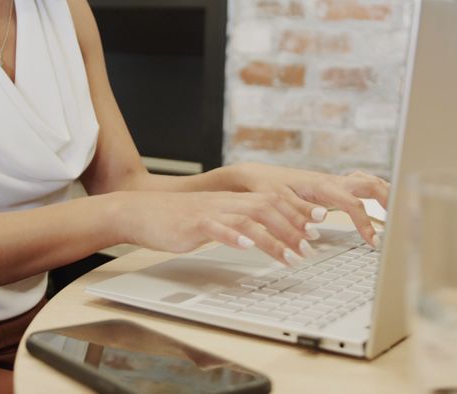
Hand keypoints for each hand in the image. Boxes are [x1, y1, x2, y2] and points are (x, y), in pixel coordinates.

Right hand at [110, 191, 320, 265]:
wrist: (140, 212)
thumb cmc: (176, 219)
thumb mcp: (212, 218)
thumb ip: (236, 222)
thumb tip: (260, 235)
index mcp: (232, 199)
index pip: (272, 200)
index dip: (296, 212)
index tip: (316, 227)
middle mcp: (225, 201)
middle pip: (268, 207)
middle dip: (293, 228)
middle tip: (310, 248)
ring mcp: (210, 211)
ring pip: (249, 218)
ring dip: (273, 239)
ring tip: (290, 257)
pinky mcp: (193, 223)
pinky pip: (217, 227)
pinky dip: (234, 236)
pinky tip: (247, 246)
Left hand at [229, 163, 389, 246]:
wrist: (257, 176)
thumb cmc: (266, 186)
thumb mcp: (278, 200)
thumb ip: (299, 211)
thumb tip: (321, 220)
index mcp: (321, 185)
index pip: (352, 202)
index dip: (366, 222)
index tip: (375, 241)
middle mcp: (332, 181)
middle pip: (370, 184)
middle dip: (389, 200)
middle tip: (401, 221)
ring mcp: (334, 183)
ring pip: (368, 182)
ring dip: (385, 195)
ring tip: (399, 215)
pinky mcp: (333, 188)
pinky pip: (360, 188)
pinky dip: (374, 195)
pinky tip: (382, 207)